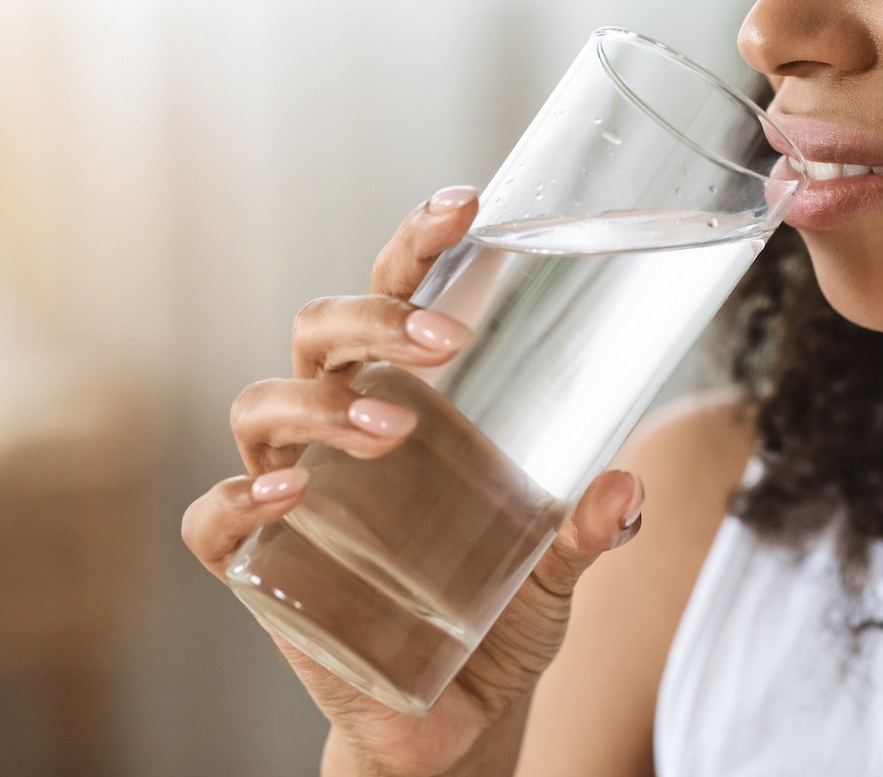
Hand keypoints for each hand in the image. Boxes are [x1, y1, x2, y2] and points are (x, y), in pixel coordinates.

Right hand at [181, 186, 643, 775]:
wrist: (455, 718)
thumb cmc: (499, 619)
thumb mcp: (556, 570)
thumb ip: (589, 530)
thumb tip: (627, 485)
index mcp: (408, 402)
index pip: (395, 300)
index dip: (417, 246)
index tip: (467, 205)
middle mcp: (340, 430)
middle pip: (320, 334)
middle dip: (372, 319)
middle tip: (446, 341)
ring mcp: (294, 493)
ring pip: (261, 404)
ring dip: (321, 405)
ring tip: (393, 431)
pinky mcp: (260, 566)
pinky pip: (214, 519)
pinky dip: (236, 499)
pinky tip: (287, 496)